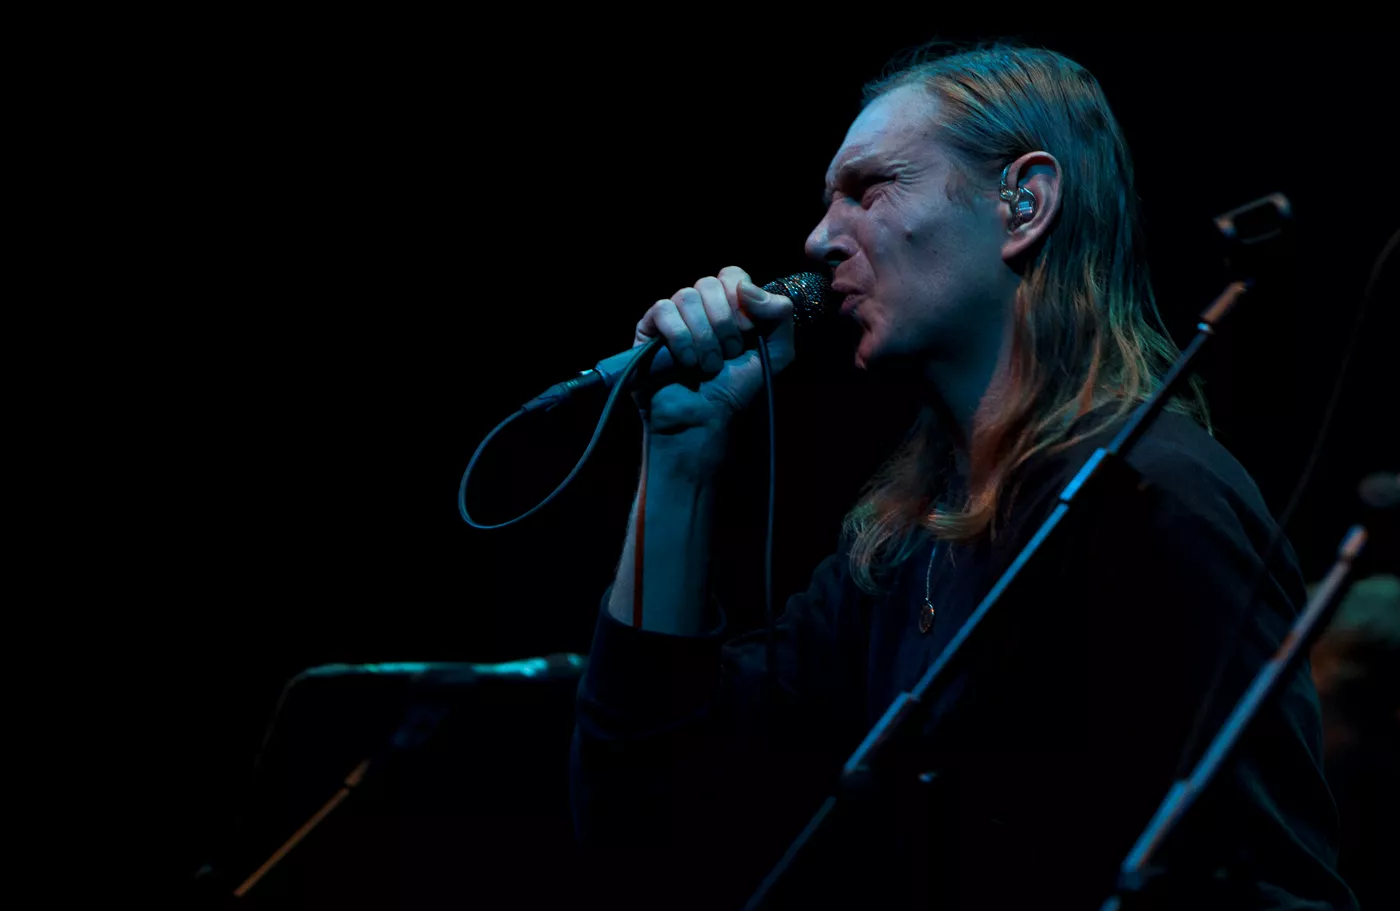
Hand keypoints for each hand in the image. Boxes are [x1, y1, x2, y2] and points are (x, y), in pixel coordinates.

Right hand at [631, 266, 795, 437]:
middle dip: (724, 323)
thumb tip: (747, 287)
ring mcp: (673, 314)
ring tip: (708, 365)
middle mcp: (699, 305)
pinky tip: (687, 361)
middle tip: (729, 353)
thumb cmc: (734, 388)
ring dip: (704, 336)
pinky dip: (680, 337)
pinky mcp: (648, 327)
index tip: (747, 330)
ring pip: (687, 296)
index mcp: (728, 305)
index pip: (732, 275)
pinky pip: (663, 309)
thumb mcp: (775, 353)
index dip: (740, 299)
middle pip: (709, 283)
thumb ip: (780, 315)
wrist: (703, 417)